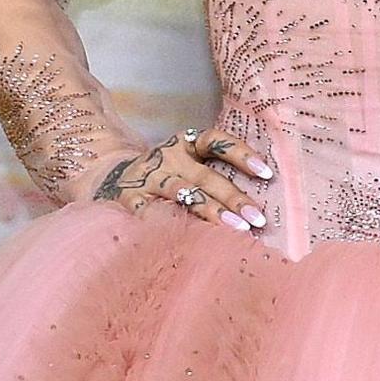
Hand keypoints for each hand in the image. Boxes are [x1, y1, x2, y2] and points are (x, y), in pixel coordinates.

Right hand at [94, 124, 276, 233]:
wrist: (114, 176)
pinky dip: (169, 224)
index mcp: (186, 144)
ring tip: (235, 229)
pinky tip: (187, 239)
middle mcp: (169, 158)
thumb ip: (215, 176)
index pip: (216, 141)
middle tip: (257, 219)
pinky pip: (152, 213)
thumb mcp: (188, 164)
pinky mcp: (129, 198)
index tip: (266, 172)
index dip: (240, 153)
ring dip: (210, 212)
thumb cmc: (168, 174)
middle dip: (234, 198)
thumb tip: (256, 205)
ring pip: (182, 194)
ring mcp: (148, 178)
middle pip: (205, 177)